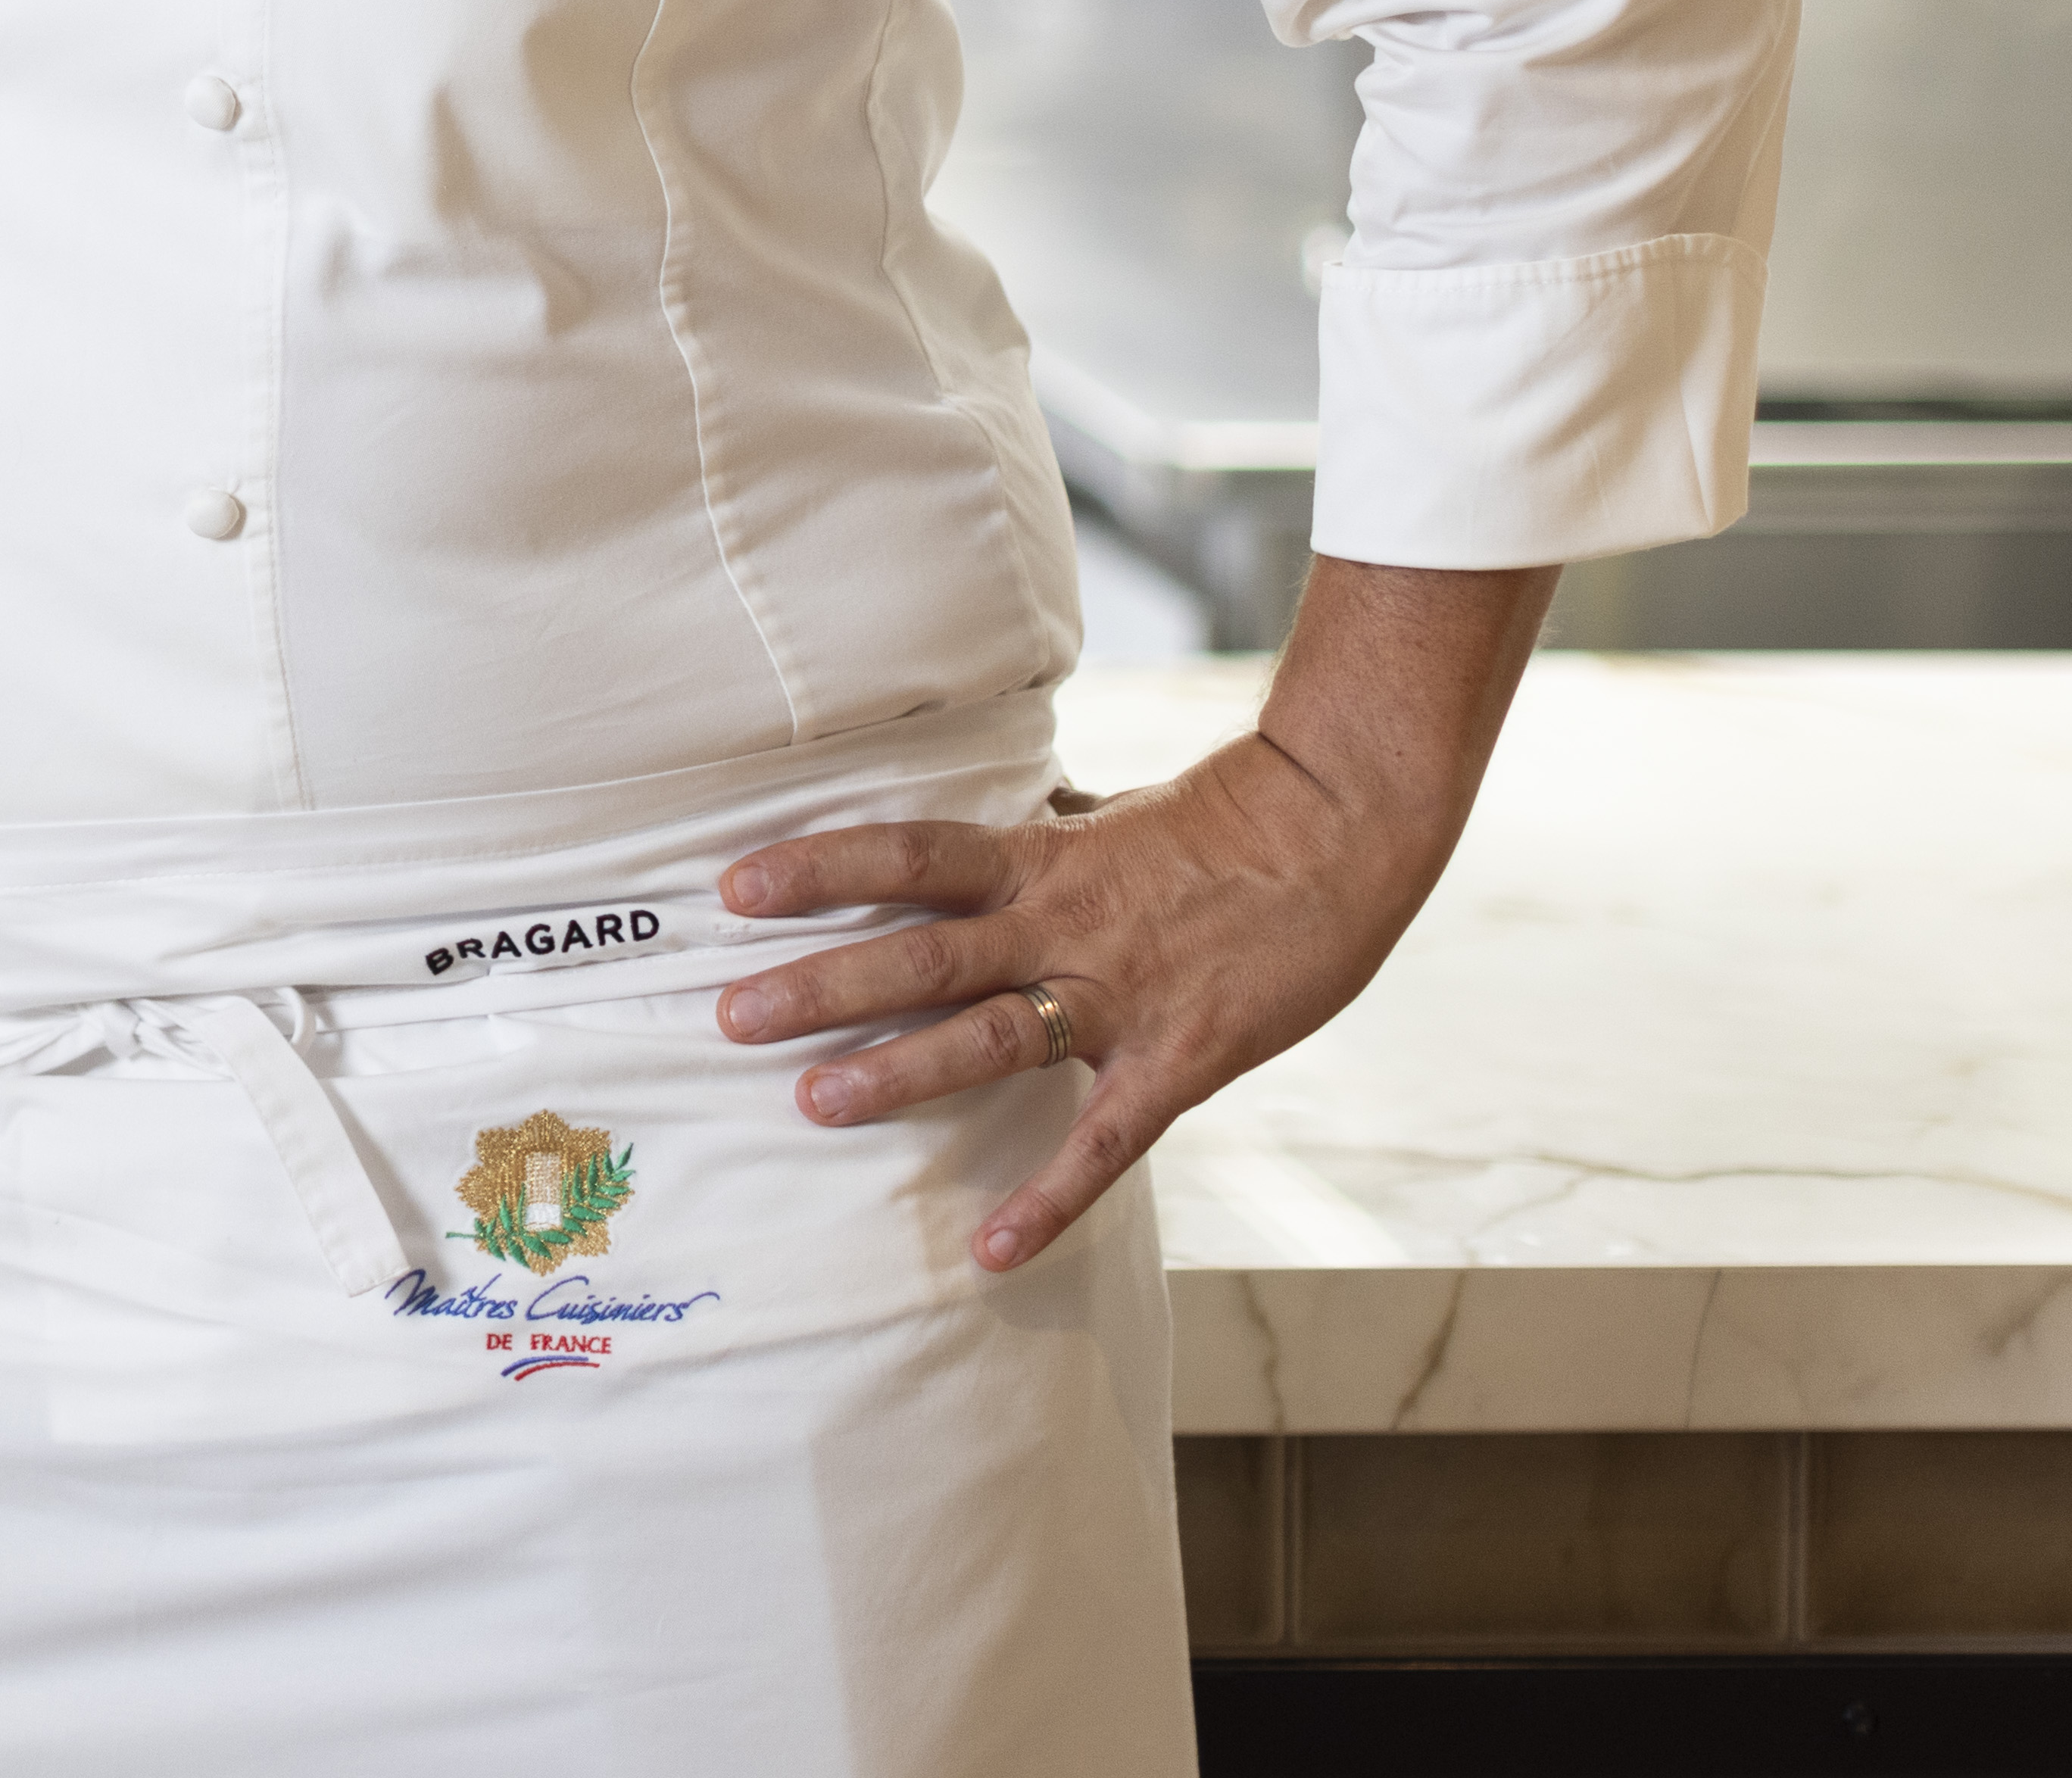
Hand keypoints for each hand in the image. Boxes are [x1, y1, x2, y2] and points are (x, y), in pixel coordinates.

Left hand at [708, 556, 1557, 1274]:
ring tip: (812, 1104)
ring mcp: (1118, 994)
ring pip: (990, 1035)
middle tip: (730, 1016)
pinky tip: (991, 1254)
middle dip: (822, 985)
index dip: (818, 868)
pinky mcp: (1178, 1059)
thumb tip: (984, 821)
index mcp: (1038, 858)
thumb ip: (1038, 835)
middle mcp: (1062, 923)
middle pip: (922, 951)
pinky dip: (1048, 1200)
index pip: (906, 854)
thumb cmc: (1222, 822)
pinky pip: (1103, 1140)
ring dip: (899, 1073)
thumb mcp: (1107, 817)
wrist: (1341, 831)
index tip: (733, 887)